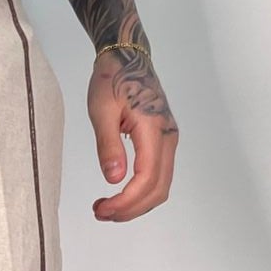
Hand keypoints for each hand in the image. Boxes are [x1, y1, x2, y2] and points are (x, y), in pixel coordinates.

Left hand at [89, 45, 177, 222]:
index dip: (126, 201)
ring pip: (161, 186)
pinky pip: (159, 175)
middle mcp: (168, 137)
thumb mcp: (101, 110)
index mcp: (154, 129)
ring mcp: (169, 140)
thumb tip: (114, 179)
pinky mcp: (163, 141)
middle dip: (131, 208)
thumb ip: (107, 145)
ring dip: (137, 203)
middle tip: (101, 213)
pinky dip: (142, 192)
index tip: (103, 209)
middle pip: (158, 189)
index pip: (147, 178)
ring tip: (107, 207)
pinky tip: (120, 194)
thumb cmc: (112, 78)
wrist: (128, 57)